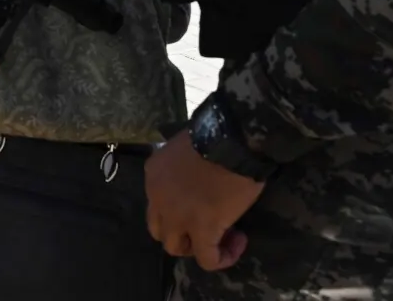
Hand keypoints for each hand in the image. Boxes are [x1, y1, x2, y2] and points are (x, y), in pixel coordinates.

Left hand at [145, 131, 261, 271]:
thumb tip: (196, 173)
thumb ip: (182, 163)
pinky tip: (238, 242)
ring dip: (196, 246)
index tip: (203, 201)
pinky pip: (206, 258)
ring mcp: (177, 215)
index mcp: (153, 173)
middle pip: (160, 229)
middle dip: (182, 232)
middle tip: (206, 224)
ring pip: (175, 247)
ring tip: (222, 236)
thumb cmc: (215, 134)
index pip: (156, 202)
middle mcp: (157, 197)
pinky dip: (221, 258)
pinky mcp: (202, 228)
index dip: (179, 208)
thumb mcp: (184, 144)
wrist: (232, 138)